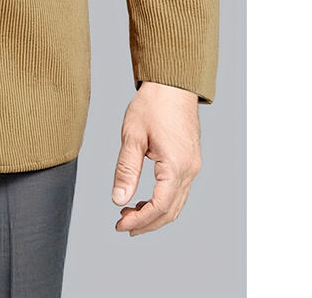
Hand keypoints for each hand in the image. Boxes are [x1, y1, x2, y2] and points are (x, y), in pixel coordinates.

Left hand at [111, 81, 201, 234]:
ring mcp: (193, 166)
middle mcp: (189, 170)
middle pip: (170, 211)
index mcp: (176, 166)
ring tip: (130, 213)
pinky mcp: (190, 161)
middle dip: (147, 223)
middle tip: (123, 225)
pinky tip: (144, 199)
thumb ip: (126, 170)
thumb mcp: (132, 136)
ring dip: (155, 213)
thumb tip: (118, 199)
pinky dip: (162, 200)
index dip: (140, 221)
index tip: (120, 225)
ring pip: (176, 203)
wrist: (172, 84)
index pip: (159, 207)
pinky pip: (179, 190)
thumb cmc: (152, 105)